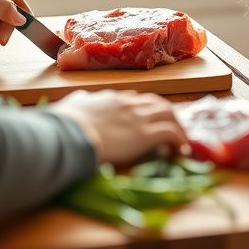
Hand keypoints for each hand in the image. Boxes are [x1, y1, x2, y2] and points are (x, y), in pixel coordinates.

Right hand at [48, 90, 188, 165]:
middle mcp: (128, 103)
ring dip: (178, 126)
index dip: (145, 109)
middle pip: (157, 103)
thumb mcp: (72, 104)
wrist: (70, 133)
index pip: (135, 99)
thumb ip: (80, 101)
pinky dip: (180, 140)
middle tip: (172, 128)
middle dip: (167, 115)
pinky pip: (171, 133)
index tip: (147, 119)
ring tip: (181, 140)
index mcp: (111, 98)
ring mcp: (138, 117)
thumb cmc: (66, 123)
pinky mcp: (145, 134)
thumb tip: (80, 98)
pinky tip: (182, 151)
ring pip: (169, 114)